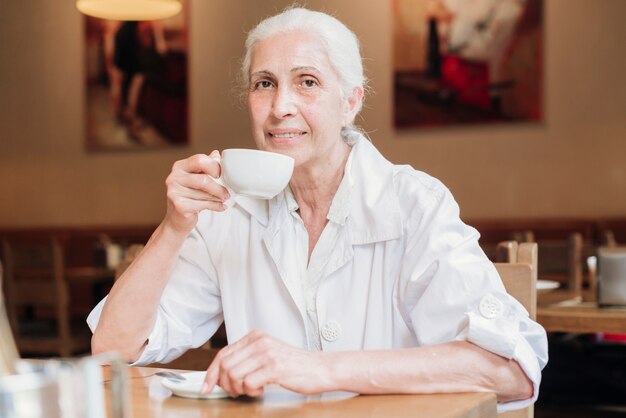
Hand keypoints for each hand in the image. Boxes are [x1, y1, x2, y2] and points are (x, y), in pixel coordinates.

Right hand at [163, 151, 229, 235]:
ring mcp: (174, 192)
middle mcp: (174, 178)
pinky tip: (220, 207)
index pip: (199, 160)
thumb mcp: (196, 179)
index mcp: (179, 167)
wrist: (177, 220)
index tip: (221, 175)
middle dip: (219, 187)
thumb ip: (205, 166)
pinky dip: (216, 206)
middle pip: (203, 179)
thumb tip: (216, 154)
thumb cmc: (189, 197)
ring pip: (205, 194)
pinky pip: (204, 204)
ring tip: (223, 200)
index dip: (214, 167)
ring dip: (218, 198)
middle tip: (227, 193)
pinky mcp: (179, 206)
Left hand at [202, 330, 331, 396]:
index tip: (206, 387)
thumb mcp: (268, 353)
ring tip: (251, 389)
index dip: (211, 373)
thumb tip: (221, 373)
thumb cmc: (295, 365)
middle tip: (236, 391)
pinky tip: (261, 389)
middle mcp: (259, 342)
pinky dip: (251, 392)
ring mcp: (267, 353)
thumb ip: (247, 358)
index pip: (223, 354)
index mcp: (255, 336)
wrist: (321, 368)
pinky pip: (248, 383)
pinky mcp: (274, 367)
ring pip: (234, 375)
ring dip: (239, 389)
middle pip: (225, 365)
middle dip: (225, 384)